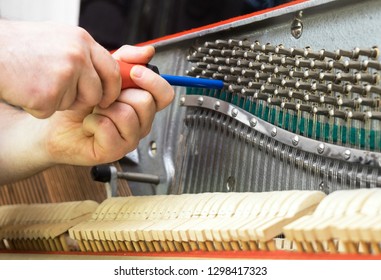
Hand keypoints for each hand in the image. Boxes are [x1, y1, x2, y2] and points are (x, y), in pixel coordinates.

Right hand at [0, 20, 120, 117]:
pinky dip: (39, 107)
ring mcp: (64, 74)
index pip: (112, 70)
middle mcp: (77, 55)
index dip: (112, 89)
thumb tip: (107, 71)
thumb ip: (84, 54)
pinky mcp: (48, 93)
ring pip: (74, 104)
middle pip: (96, 93)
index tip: (107, 99)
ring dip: (58, 102)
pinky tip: (27, 90)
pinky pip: (51, 111)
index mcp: (82, 41)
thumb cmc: (21, 47)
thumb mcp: (61, 40)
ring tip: (38, 83)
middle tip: (67, 97)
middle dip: (85, 101)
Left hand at [41, 45, 174, 165]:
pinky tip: (89, 125)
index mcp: (142, 105)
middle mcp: (140, 123)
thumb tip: (147, 52)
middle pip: (146, 102)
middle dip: (119, 94)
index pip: (164, 94)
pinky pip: (108, 129)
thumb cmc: (79, 102)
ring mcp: (129, 138)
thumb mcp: (102, 73)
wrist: (55, 123)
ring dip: (104, 109)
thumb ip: (125, 60)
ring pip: (127, 115)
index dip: (153, 81)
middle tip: (104, 98)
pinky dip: (92, 122)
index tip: (134, 72)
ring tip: (95, 112)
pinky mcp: (114, 150)